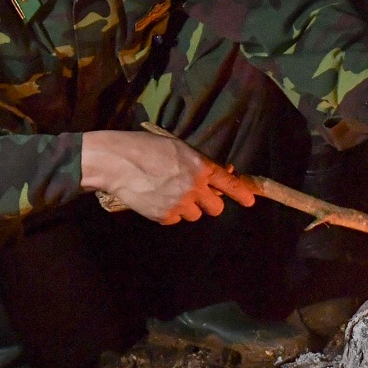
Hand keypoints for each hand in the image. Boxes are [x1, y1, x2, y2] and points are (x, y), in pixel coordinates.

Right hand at [80, 130, 255, 223]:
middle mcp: (194, 187)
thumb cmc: (145, 148)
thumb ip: (200, 163)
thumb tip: (222, 173)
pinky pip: (176, 219)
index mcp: (200, 167)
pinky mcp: (164, 216)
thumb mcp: (178, 148)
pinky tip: (157, 198)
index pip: (229, 184)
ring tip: (170, 193)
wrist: (117, 162)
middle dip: (210, 203)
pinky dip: (170, 212)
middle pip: (216, 208)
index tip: (250, 201)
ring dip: (189, 207)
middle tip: (197, 195)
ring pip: (195, 215)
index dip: (242, 193)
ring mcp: (179, 204)